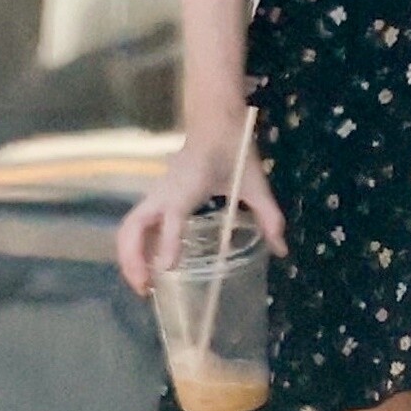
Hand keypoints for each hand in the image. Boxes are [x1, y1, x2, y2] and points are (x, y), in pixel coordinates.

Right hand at [117, 121, 285, 293]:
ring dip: (129, 257)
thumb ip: (268, 216)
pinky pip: (137, 223)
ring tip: (144, 285)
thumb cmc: (234, 148)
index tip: (168, 269)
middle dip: (132, 260)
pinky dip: (135, 246)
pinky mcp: (156, 195)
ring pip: (129, 227)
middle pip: (133, 227)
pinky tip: (149, 265)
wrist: (215, 120)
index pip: (171, 217)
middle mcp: (164, 192)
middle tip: (146, 290)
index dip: (167, 243)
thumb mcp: (255, 182)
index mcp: (187, 187)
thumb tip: (281, 250)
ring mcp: (156, 193)